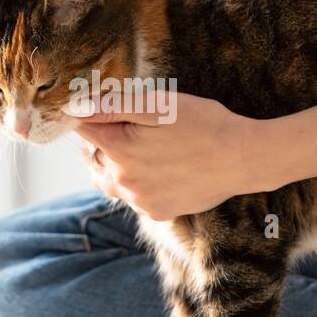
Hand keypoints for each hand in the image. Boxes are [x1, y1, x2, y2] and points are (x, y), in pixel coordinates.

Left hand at [74, 92, 261, 220]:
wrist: (243, 157)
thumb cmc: (203, 123)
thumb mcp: (158, 105)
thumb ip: (111, 107)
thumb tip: (74, 108)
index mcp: (119, 150)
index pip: (83, 130)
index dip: (93, 115)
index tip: (111, 109)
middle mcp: (124, 182)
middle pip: (95, 158)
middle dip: (105, 141)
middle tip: (137, 127)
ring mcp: (141, 201)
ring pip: (111, 181)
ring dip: (119, 166)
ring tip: (146, 150)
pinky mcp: (158, 212)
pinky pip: (134, 198)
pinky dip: (140, 184)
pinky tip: (163, 169)